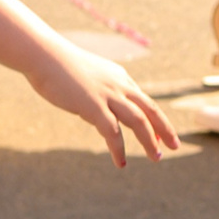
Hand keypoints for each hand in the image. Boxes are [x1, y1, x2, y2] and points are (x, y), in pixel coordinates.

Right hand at [23, 36, 179, 165]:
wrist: (44, 55)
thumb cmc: (58, 65)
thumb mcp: (87, 77)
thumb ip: (98, 91)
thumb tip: (98, 110)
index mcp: (119, 77)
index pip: (144, 100)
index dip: (156, 118)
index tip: (163, 133)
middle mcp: (119, 85)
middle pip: (150, 109)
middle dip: (164, 129)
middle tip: (174, 146)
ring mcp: (108, 95)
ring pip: (139, 121)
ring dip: (150, 140)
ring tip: (156, 158)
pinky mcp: (93, 106)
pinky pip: (112, 133)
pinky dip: (118, 150)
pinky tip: (121, 163)